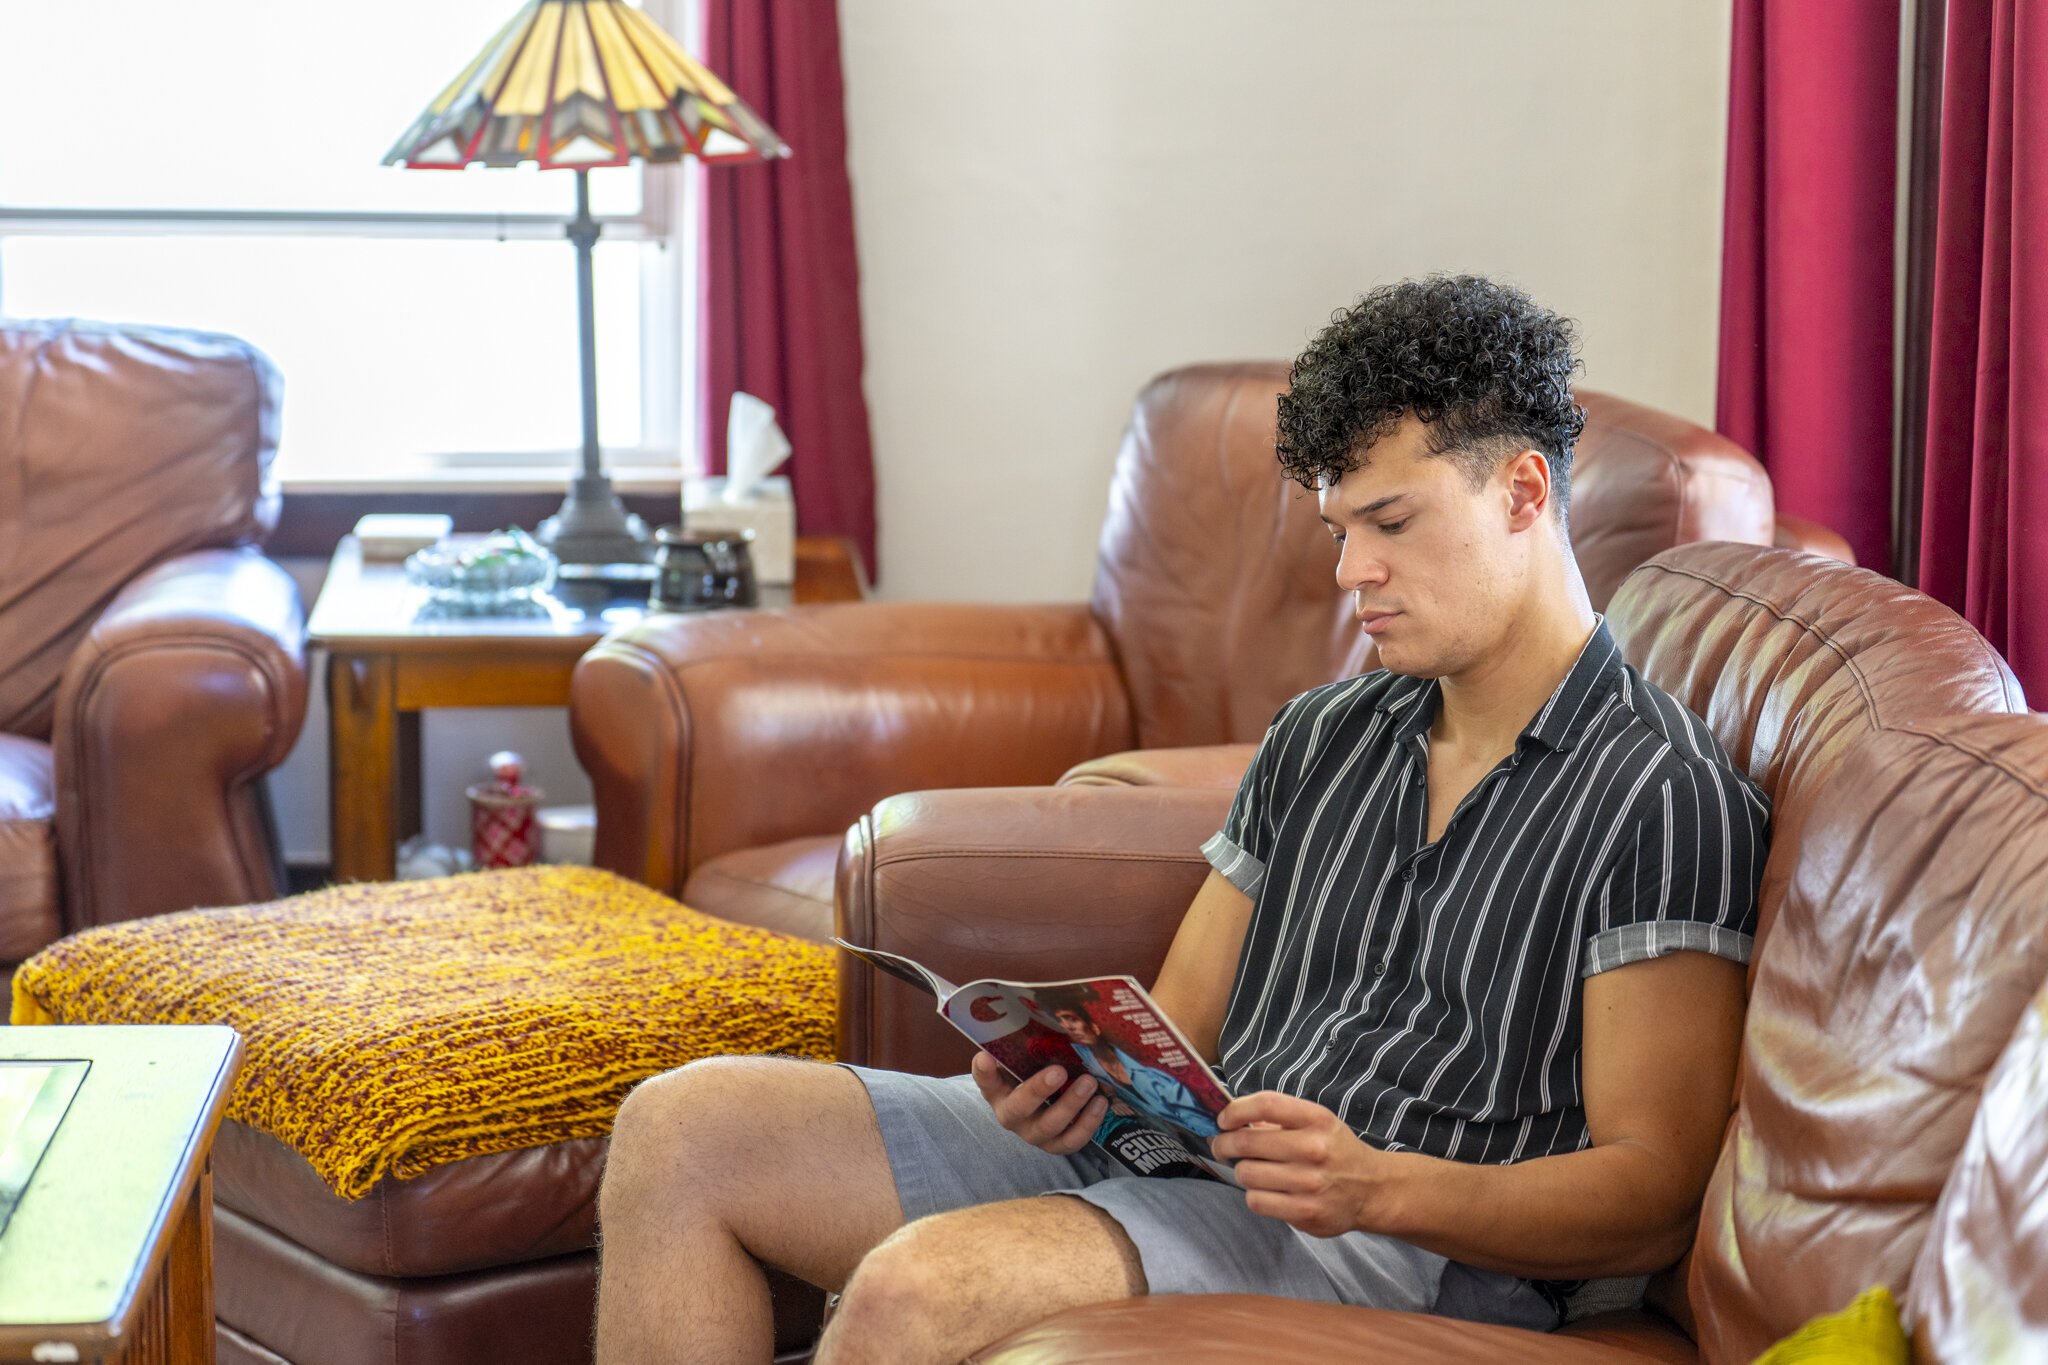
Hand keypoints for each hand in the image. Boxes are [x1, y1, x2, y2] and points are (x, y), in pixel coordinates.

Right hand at [969, 1050, 1108, 1155]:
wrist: (1044, 1108)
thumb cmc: (1032, 1075)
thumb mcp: (1023, 1061)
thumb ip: (1022, 1045)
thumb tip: (1035, 1018)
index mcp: (998, 1091)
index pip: (985, 1081)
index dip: (984, 1071)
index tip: (985, 1057)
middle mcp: (1012, 1116)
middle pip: (1019, 1108)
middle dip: (1039, 1090)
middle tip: (1059, 1071)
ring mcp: (1035, 1134)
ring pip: (1050, 1126)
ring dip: (1071, 1105)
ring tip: (1089, 1082)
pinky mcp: (1057, 1145)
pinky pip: (1072, 1141)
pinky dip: (1088, 1123)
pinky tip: (1100, 1102)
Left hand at [1212, 1090, 1401, 1237]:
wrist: (1371, 1188)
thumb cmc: (1334, 1150)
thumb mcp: (1315, 1122)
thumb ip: (1277, 1118)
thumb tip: (1231, 1121)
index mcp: (1316, 1119)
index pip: (1265, 1105)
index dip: (1236, 1111)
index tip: (1223, 1120)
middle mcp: (1314, 1149)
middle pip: (1247, 1142)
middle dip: (1224, 1144)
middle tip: (1221, 1146)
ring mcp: (1310, 1183)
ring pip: (1247, 1174)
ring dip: (1242, 1171)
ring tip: (1251, 1170)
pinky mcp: (1306, 1212)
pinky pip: (1257, 1202)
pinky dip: (1254, 1195)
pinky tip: (1265, 1191)